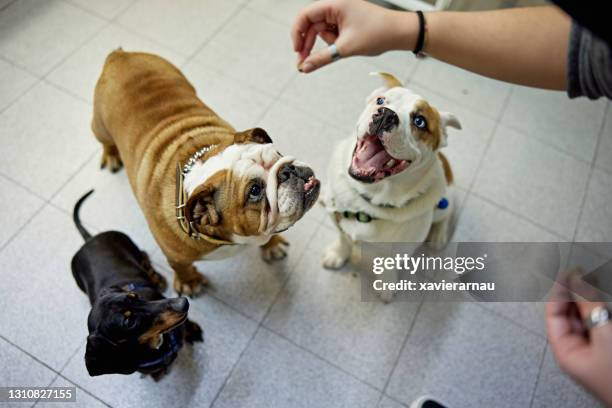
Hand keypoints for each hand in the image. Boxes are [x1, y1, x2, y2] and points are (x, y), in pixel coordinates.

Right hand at [291, 0, 417, 72]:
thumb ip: (322, 58)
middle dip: (309, 43)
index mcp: (335, 4)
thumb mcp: (345, 48)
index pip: (305, 15)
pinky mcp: (345, 21)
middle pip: (311, 24)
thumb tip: (304, 68)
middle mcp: (336, 5)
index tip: (297, 51)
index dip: (298, 33)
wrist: (399, 33)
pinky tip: (346, 46)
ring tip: (341, 49)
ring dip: (326, 44)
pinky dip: (334, 43)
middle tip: (305, 62)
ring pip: (321, 31)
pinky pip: (331, 33)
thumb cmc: (377, 33)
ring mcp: (340, 13)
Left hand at [546, 275, 611, 405]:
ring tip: (595, 281)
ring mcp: (597, 353)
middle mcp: (579, 353)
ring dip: (591, 300)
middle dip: (576, 292)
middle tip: (584, 272)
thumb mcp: (604, 333)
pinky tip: (605, 299)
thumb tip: (577, 280)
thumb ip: (589, 306)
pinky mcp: (610, 352)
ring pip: (589, 318)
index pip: (554, 314)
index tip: (569, 272)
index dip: (559, 290)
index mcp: (566, 352)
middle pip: (571, 314)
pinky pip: (603, 325)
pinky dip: (604, 311)